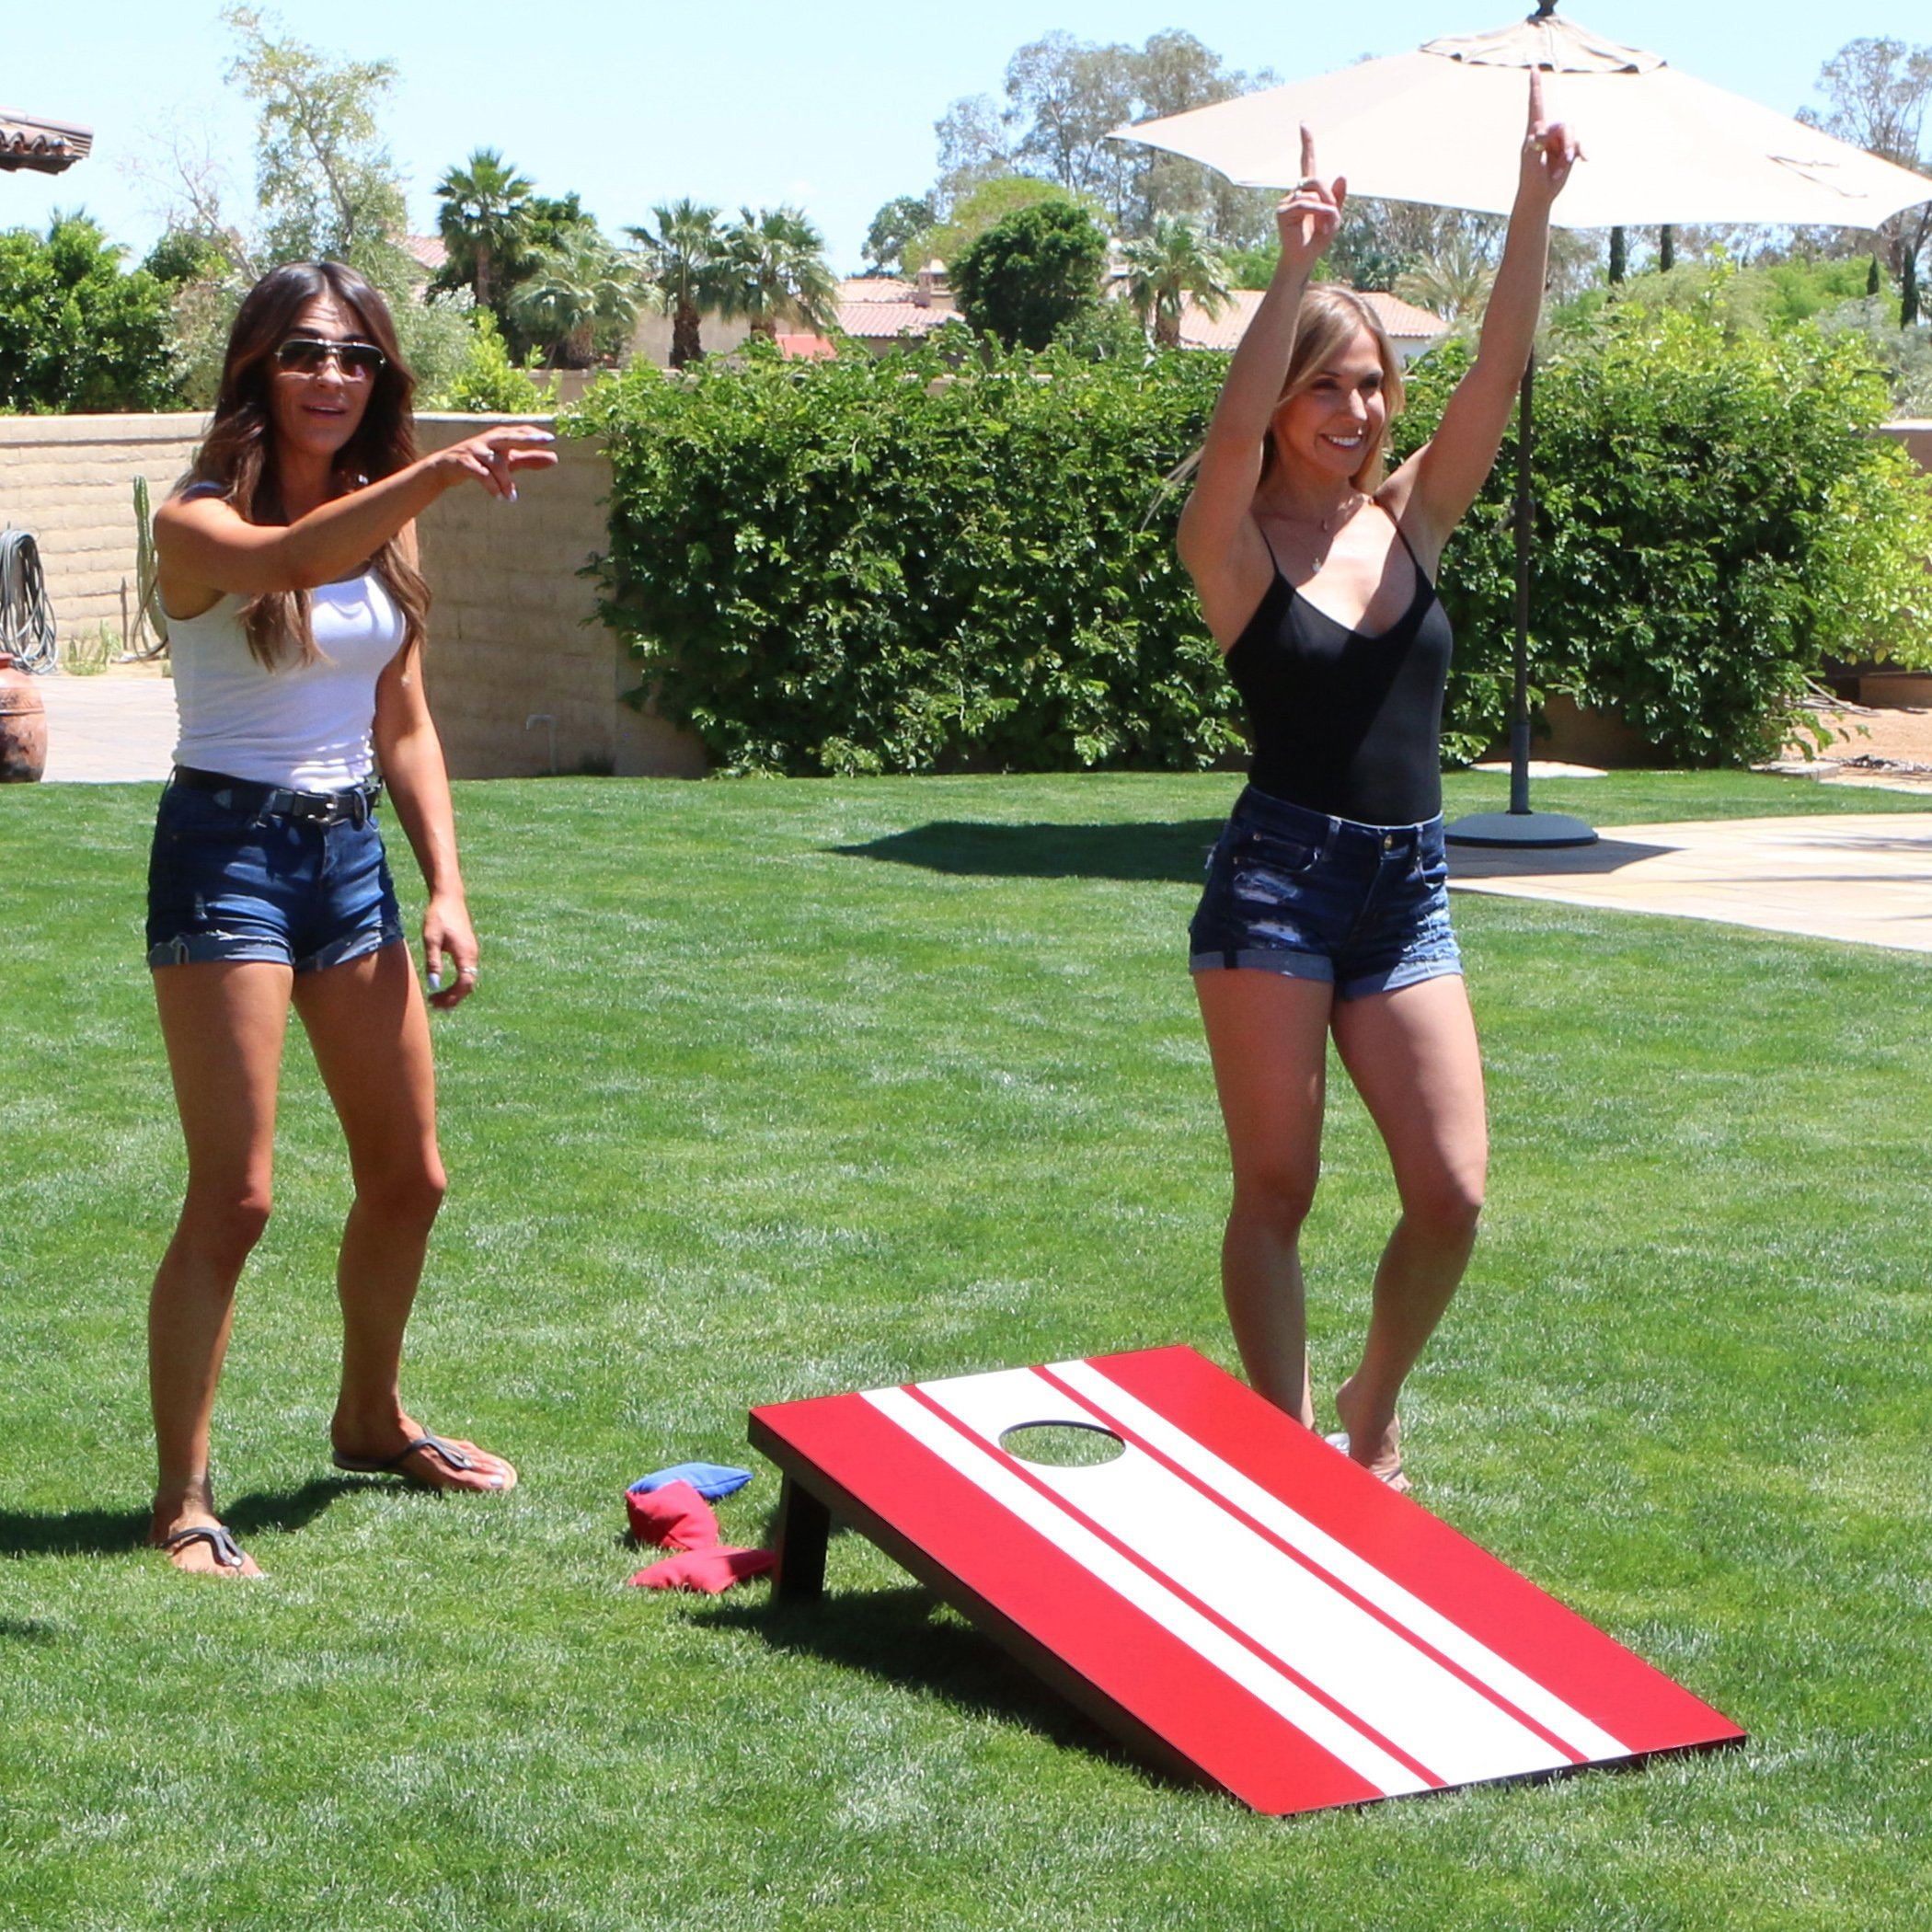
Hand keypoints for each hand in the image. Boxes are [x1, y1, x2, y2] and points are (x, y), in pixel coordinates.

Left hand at [423, 893, 479, 1010]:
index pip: (464, 984)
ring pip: (468, 979)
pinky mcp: (468, 950)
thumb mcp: (431, 939)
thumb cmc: (438, 916)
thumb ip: (433, 962)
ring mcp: (472, 952)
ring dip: (455, 992)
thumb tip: (434, 985)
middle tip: (435, 1005)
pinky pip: (467, 972)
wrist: (449, 897)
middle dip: (453, 998)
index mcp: (466, 954)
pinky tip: (445, 986)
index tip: (435, 1001)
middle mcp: (473, 955)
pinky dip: (457, 983)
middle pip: (468, 985)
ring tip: (438, 999)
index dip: (452, 996)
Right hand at [432, 424, 557, 501]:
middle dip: (526, 439)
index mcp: (499, 437)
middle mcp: (488, 440)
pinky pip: (480, 473)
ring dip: (506, 482)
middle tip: (543, 442)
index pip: (518, 431)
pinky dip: (491, 486)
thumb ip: (529, 459)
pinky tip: (499, 497)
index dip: (533, 434)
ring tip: (512, 497)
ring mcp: (475, 450)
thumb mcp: (507, 460)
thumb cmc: (483, 462)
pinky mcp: (463, 462)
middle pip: (508, 437)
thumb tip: (555, 458)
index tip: (551, 439)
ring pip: (496, 463)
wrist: (446, 468)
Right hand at [1275, 125, 1345, 276]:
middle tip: (1334, 213)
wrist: (1304, 259)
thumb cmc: (1318, 239)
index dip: (1307, 143)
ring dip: (1326, 207)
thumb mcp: (1334, 216)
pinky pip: (1305, 204)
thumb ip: (1338, 197)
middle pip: (1314, 178)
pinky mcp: (1282, 213)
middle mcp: (1295, 193)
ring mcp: (1286, 202)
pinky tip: (1324, 223)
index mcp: (1308, 191)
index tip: (1304, 124)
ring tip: (1328, 224)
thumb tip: (1342, 174)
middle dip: (1328, 194)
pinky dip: (1319, 212)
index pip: (1307, 162)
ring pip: (1311, 192)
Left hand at [1519, 68, 1580, 201]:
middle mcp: (1547, 133)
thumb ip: (1536, 143)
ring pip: (1572, 134)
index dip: (1536, 86)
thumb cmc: (1530, 179)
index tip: (1533, 67)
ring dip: (1571, 149)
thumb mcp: (1531, 160)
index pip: (1536, 104)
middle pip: (1563, 125)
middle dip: (1566, 141)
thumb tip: (1541, 128)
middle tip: (1564, 159)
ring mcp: (1559, 141)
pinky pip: (1579, 145)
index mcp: (1534, 132)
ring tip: (1565, 165)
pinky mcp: (1568, 150)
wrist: (1539, 196)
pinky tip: (1585, 160)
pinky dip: (1582, 151)